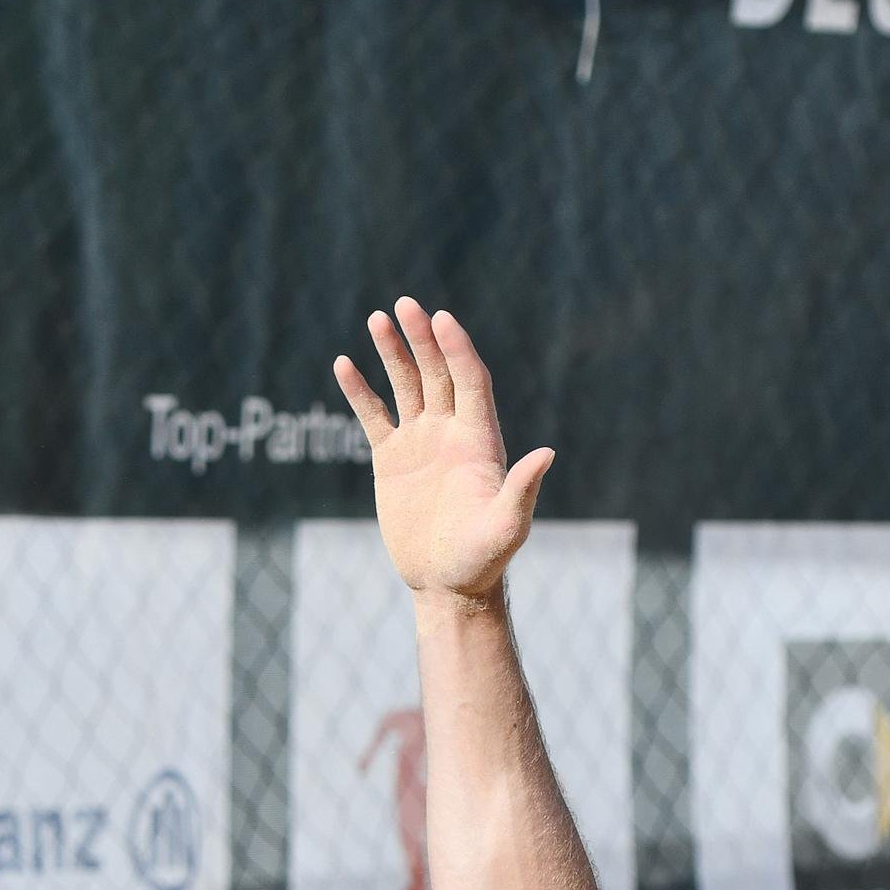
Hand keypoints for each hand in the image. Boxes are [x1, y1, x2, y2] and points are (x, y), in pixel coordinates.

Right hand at [334, 298, 554, 604]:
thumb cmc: (482, 560)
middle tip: (406, 304)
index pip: (470, 380)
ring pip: (406, 385)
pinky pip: (374, 416)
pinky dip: (359, 391)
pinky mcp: (393, 460)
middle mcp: (451, 432)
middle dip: (423, 338)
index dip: (457, 349)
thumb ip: (521, 490)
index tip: (441, 319)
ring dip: (393, 352)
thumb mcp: (506, 527)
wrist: (448, 584)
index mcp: (480, 440)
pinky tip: (343, 364)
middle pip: (438, 372)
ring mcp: (421, 443)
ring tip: (377, 318)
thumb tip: (546, 454)